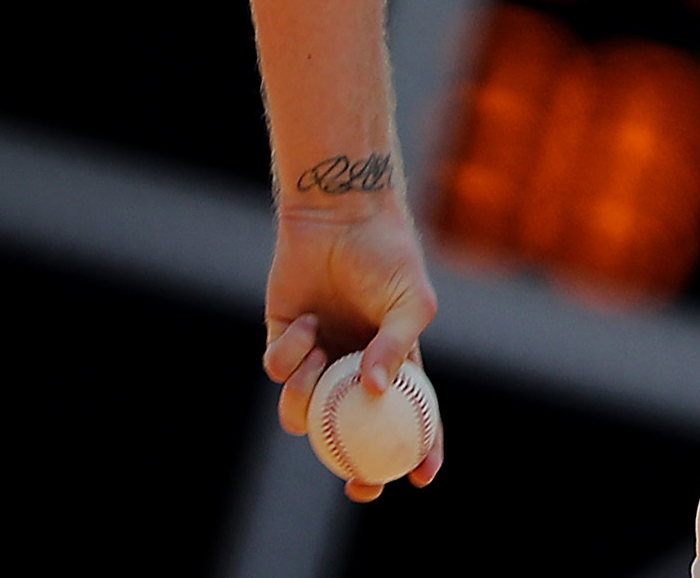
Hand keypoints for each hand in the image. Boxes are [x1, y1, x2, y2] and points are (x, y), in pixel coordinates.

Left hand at [262, 200, 443, 500]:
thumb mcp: (410, 301)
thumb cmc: (388, 255)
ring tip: (320, 359)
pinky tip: (305, 321)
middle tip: (355, 483)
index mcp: (396, 361)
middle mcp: (356, 366)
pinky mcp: (284, 341)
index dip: (420, 449)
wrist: (339, 217)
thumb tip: (375, 394)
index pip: (413, 416)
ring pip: (306, 411)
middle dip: (355, 468)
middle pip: (353, 435)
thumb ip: (397, 347)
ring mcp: (320, 357)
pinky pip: (279, 372)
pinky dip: (291, 354)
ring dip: (308, 397)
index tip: (420, 477)